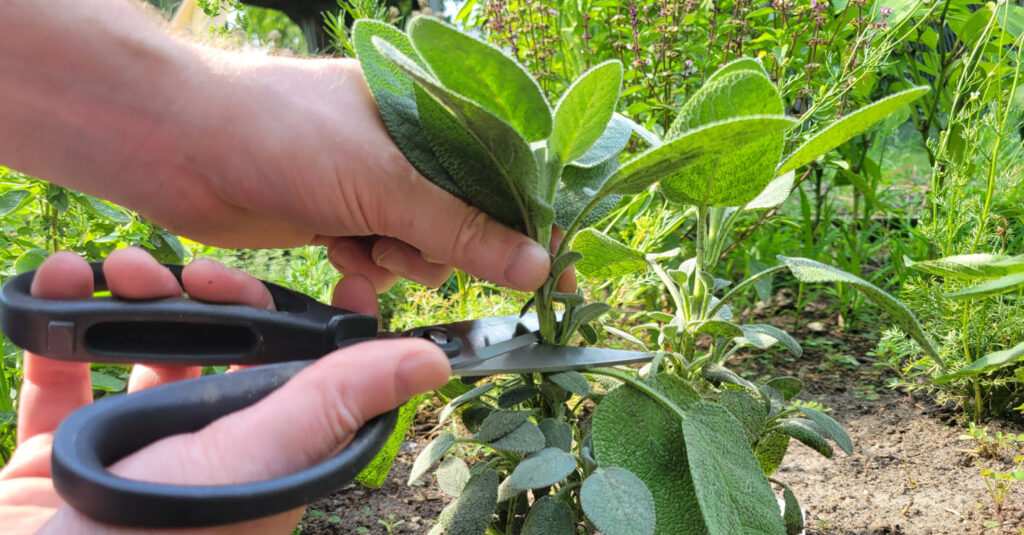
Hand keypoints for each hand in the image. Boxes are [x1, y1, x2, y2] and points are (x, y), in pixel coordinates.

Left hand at [0, 0, 556, 292]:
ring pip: (423, 253)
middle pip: (467, 226)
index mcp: (434, 117)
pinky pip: (379, 266)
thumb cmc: (284, 132)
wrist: (177, 144)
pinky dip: (365, 273)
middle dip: (443, 248)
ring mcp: (372, 190)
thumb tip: (535, 266)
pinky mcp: (338, 223)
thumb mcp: (386, 180)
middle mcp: (408, 153)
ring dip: (400, 263)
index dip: (534, 227)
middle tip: (408, 243)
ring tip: (362, 244)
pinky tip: (339, 262)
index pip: (507, 176)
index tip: (559, 278)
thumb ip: (462, 228)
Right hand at [0, 248, 450, 533]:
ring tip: (121, 271)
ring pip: (150, 350)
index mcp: (270, 452)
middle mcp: (210, 449)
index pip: (316, 375)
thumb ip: (333, 402)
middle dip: (215, 297)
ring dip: (137, 299)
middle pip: (230, 350)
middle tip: (193, 272)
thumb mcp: (253, 458)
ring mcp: (134, 449)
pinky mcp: (60, 452)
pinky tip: (59, 281)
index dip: (327, 323)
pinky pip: (64, 373)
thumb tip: (432, 362)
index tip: (334, 276)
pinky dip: (57, 322)